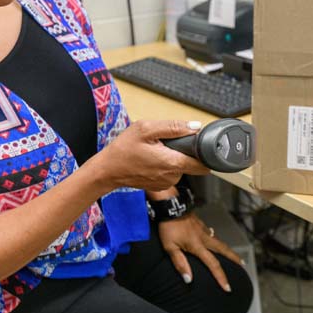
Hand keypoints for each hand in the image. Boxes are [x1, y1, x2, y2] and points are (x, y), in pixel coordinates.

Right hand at [90, 120, 209, 191]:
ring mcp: (165, 183)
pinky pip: (169, 172)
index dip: (205, 154)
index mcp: (172, 163)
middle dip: (182, 151)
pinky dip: (164, 165)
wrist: (107, 170)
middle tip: (163, 143)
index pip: (202, 164)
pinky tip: (150, 160)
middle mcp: (171, 176)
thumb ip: (173, 127)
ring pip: (179, 166)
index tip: (202, 146)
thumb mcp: (145, 129)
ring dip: (172, 157)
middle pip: (190, 162)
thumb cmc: (123, 149)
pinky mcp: (159, 186)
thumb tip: (195, 126)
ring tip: (154, 150)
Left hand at [158, 213, 242, 290]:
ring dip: (226, 249)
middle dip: (234, 258)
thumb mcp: (170, 247)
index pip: (213, 265)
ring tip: (231, 255)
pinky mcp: (200, 223)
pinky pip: (211, 233)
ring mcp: (203, 229)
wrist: (171, 206)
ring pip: (218, 241)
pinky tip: (212, 239)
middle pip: (224, 249)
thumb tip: (189, 279)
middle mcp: (204, 238)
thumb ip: (180, 263)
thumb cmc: (168, 227)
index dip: (221, 277)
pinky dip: (215, 239)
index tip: (227, 288)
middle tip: (243, 265)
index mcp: (198, 246)